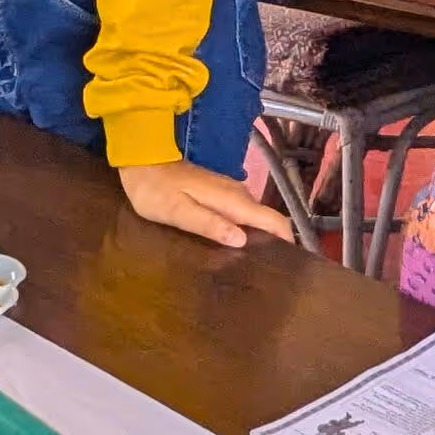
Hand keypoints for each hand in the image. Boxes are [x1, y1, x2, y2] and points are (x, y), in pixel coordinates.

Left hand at [117, 157, 296, 249]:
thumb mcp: (177, 212)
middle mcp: (236, 193)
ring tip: (254, 266)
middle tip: (270, 275)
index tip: (293, 266)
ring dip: (259, 238)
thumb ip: (209, 224)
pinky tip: (235, 246)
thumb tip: (242, 240)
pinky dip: (245, 230)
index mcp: (231, 200)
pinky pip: (241, 214)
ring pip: (254, 217)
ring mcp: (228, 191)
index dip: (286, 241)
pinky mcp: (218, 192)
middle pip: (267, 221)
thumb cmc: (154, 189)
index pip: (272, 220)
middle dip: (274, 244)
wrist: (141, 160)